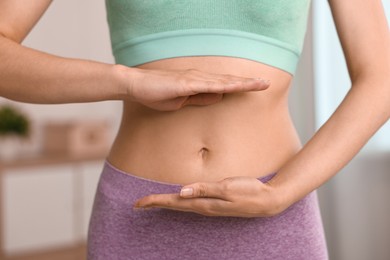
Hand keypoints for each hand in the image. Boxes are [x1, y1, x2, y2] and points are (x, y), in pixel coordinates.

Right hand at [124, 67, 269, 110]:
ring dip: (242, 82)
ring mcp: (194, 79)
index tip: (257, 88)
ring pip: (223, 81)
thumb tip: (219, 96)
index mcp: (199, 84)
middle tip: (267, 83)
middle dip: (249, 82)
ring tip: (260, 84)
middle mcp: (200, 78)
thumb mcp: (183, 101)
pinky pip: (209, 85)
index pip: (225, 85)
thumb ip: (201, 99)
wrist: (137, 86)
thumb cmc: (158, 94)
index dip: (242, 86)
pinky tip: (237, 85)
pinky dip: (225, 85)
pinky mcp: (186, 83)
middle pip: (229, 81)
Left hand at [134, 176, 284, 217]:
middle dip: (155, 204)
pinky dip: (179, 201)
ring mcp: (209, 206)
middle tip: (137, 204)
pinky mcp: (214, 203)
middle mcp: (204, 207)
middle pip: (174, 205)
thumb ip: (204, 189)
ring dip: (165, 203)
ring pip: (181, 205)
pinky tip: (178, 199)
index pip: (174, 202)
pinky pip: (191, 203)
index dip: (155, 202)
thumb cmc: (249, 192)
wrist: (267, 201)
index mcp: (204, 203)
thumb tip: (181, 191)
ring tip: (152, 202)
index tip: (138, 204)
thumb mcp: (227, 188)